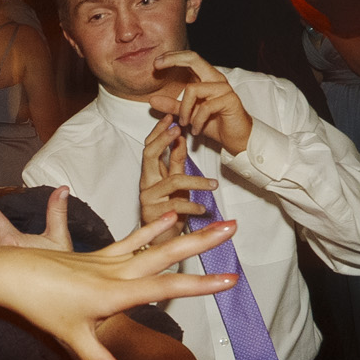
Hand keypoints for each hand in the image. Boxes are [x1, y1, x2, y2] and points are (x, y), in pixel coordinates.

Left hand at [0, 218, 240, 359]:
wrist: (9, 274)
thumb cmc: (40, 307)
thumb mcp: (72, 339)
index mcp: (115, 293)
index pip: (166, 289)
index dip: (200, 286)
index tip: (231, 280)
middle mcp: (116, 272)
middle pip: (167, 256)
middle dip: (202, 244)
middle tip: (233, 228)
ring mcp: (107, 260)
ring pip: (154, 244)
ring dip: (184, 233)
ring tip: (213, 220)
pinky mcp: (96, 255)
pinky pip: (131, 240)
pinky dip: (152, 230)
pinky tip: (169, 218)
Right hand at [138, 115, 212, 239]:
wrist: (161, 242)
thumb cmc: (169, 211)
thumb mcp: (176, 184)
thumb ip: (176, 163)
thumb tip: (181, 139)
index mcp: (150, 175)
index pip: (149, 147)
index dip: (159, 131)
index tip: (171, 117)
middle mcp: (145, 184)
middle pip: (149, 155)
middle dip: (164, 139)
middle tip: (180, 130)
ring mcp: (147, 199)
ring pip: (173, 181)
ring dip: (197, 181)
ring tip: (214, 184)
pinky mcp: (153, 214)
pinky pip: (176, 205)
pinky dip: (193, 206)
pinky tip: (203, 209)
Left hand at [147, 51, 253, 154]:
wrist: (236, 138)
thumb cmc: (215, 124)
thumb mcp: (188, 114)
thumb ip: (172, 106)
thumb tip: (152, 100)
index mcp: (207, 78)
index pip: (190, 58)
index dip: (172, 57)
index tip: (155, 63)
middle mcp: (216, 79)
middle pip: (194, 59)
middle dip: (173, 60)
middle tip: (156, 67)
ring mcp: (224, 88)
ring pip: (193, 89)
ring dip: (184, 109)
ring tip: (184, 123)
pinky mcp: (230, 100)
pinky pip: (205, 107)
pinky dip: (197, 121)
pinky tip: (196, 129)